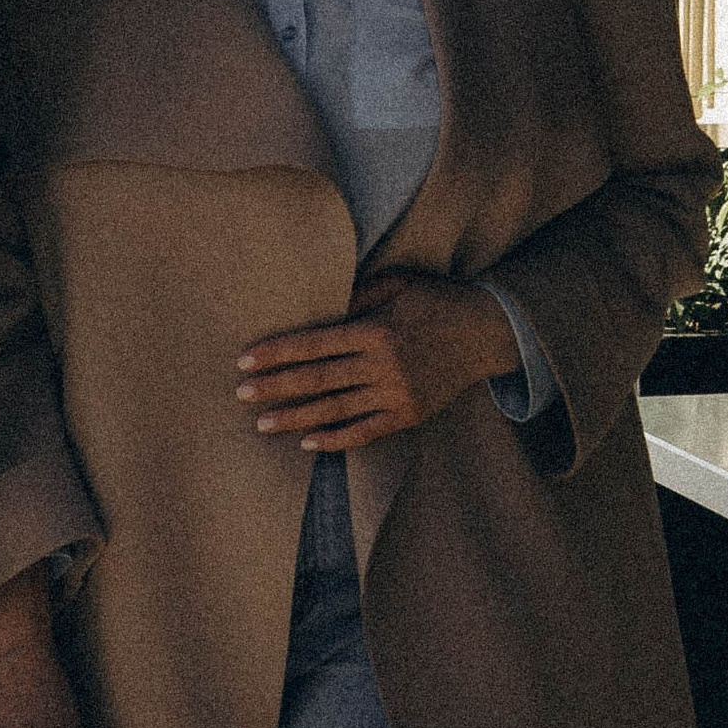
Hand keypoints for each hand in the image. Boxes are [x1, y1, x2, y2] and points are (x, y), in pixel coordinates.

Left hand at [236, 267, 519, 449]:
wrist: (487, 333)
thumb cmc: (437, 300)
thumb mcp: (399, 283)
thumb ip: (358, 296)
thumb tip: (317, 311)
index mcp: (376, 330)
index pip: (315, 344)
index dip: (278, 353)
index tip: (245, 361)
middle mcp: (383, 365)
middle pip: (318, 380)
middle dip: (275, 388)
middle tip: (240, 395)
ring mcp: (396, 394)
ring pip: (336, 410)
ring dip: (296, 418)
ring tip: (262, 424)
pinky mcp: (408, 415)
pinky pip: (365, 432)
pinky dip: (336, 439)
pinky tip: (307, 443)